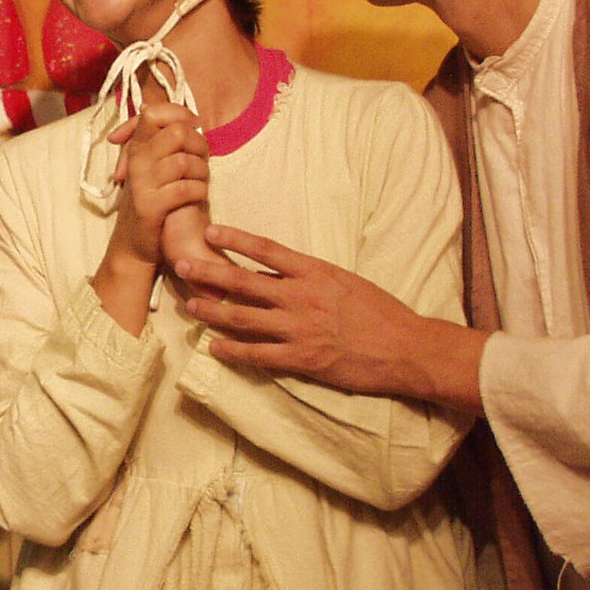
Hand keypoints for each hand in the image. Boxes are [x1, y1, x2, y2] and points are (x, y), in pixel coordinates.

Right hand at [103, 104, 211, 271]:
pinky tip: (197, 197)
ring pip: (184, 161)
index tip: (193, 127)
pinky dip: (198, 192)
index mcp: (137, 147)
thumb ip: (161, 141)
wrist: (134, 244)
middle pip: (177, 133)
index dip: (180, 114)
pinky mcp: (150, 206)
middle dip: (199, 145)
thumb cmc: (151, 201)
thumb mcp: (152, 167)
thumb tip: (178, 115)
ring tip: (200, 182)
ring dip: (202, 172)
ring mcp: (141, 183)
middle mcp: (136, 161)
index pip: (154, 113)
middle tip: (201, 161)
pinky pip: (185, 189)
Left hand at [173, 223, 485, 411]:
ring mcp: (298, 329)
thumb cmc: (381, 312)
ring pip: (243, 318)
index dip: (235, 239)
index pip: (266, 250)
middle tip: (183, 264)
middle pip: (244, 281)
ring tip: (191, 305)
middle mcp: (301, 297)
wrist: (406, 347)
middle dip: (209, 272)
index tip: (211, 231)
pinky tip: (214, 347)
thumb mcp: (347, 281)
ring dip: (213, 311)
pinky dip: (232, 350)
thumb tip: (281, 271)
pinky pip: (257, 354)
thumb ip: (312, 276)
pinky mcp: (301, 358)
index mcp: (314, 272)